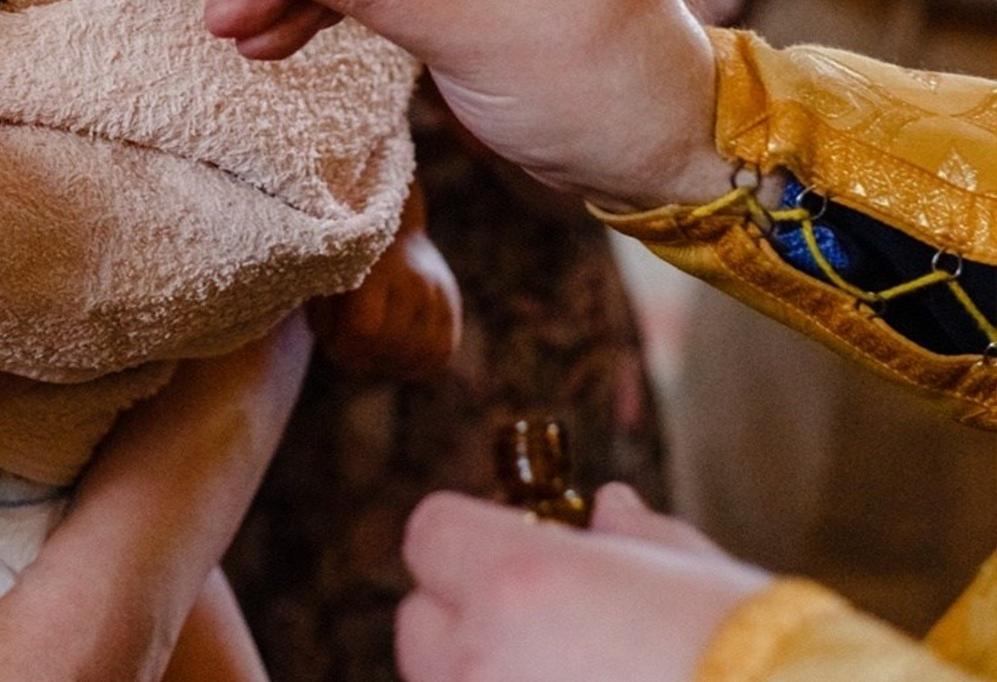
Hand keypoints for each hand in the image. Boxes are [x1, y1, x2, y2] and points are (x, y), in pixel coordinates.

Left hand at [309, 183, 460, 380]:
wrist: (390, 217)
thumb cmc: (346, 250)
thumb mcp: (325, 271)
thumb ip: (323, 311)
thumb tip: (333, 347)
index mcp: (377, 266)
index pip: (364, 330)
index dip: (344, 348)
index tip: (333, 346)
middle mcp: (415, 279)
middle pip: (391, 345)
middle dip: (365, 358)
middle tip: (350, 351)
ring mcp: (439, 292)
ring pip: (420, 354)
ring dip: (392, 362)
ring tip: (373, 352)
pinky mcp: (451, 304)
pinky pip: (441, 351)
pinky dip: (418, 362)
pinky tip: (398, 354)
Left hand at [397, 484, 771, 681]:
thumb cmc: (755, 652)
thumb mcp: (692, 571)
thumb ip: (633, 537)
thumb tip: (610, 510)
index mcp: (516, 578)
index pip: (429, 534)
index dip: (468, 541)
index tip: (511, 551)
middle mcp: (484, 658)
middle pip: (421, 625)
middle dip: (466, 621)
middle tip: (540, 632)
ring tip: (579, 679)